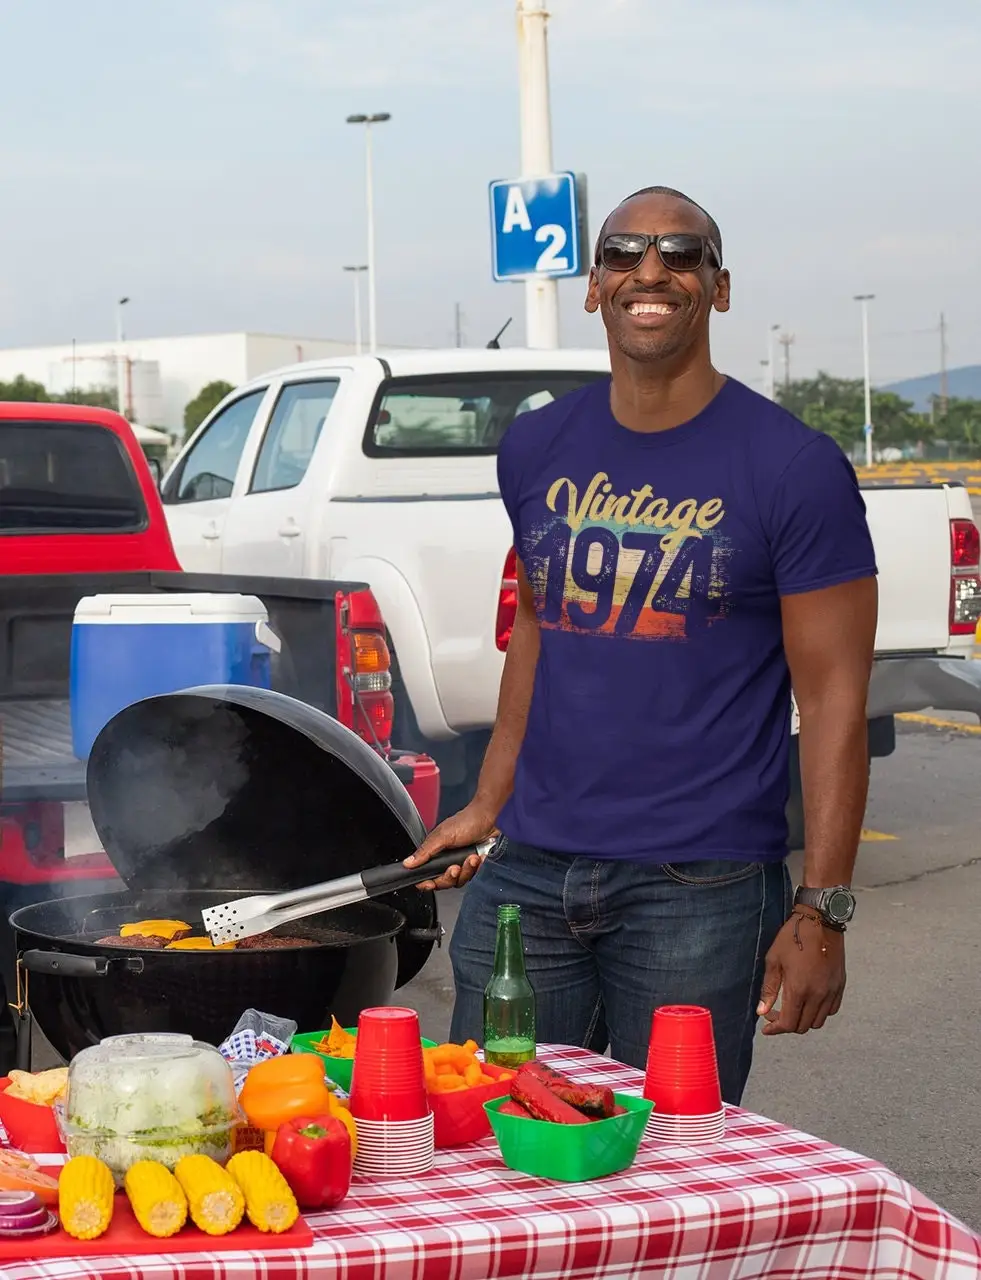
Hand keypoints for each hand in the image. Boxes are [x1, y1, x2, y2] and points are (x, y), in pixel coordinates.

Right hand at [403, 801, 498, 890]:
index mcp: (436, 853)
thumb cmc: (467, 821)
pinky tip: (479, 857)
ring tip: (471, 858)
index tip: (430, 884)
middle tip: (454, 867)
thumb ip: (425, 851)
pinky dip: (477, 868)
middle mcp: (448, 860)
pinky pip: (473, 876)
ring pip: (459, 880)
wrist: (490, 817)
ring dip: (466, 870)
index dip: (427, 882)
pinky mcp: (474, 865)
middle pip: (443, 882)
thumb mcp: (443, 836)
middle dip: (449, 877)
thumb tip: (408, 863)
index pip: (426, 875)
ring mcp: (462, 863)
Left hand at [757, 910, 845, 1034]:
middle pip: (803, 1026)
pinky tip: (809, 1001)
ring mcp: (832, 991)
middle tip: (775, 1014)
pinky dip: (819, 1012)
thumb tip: (761, 1011)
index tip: (766, 1027)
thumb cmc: (793, 937)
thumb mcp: (774, 960)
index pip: (788, 1024)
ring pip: (818, 1021)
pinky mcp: (840, 985)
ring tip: (792, 1008)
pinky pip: (831, 1010)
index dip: (775, 1029)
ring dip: (803, 1020)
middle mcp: (818, 995)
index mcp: (799, 990)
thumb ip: (769, 989)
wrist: (820, 921)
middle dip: (787, 1025)